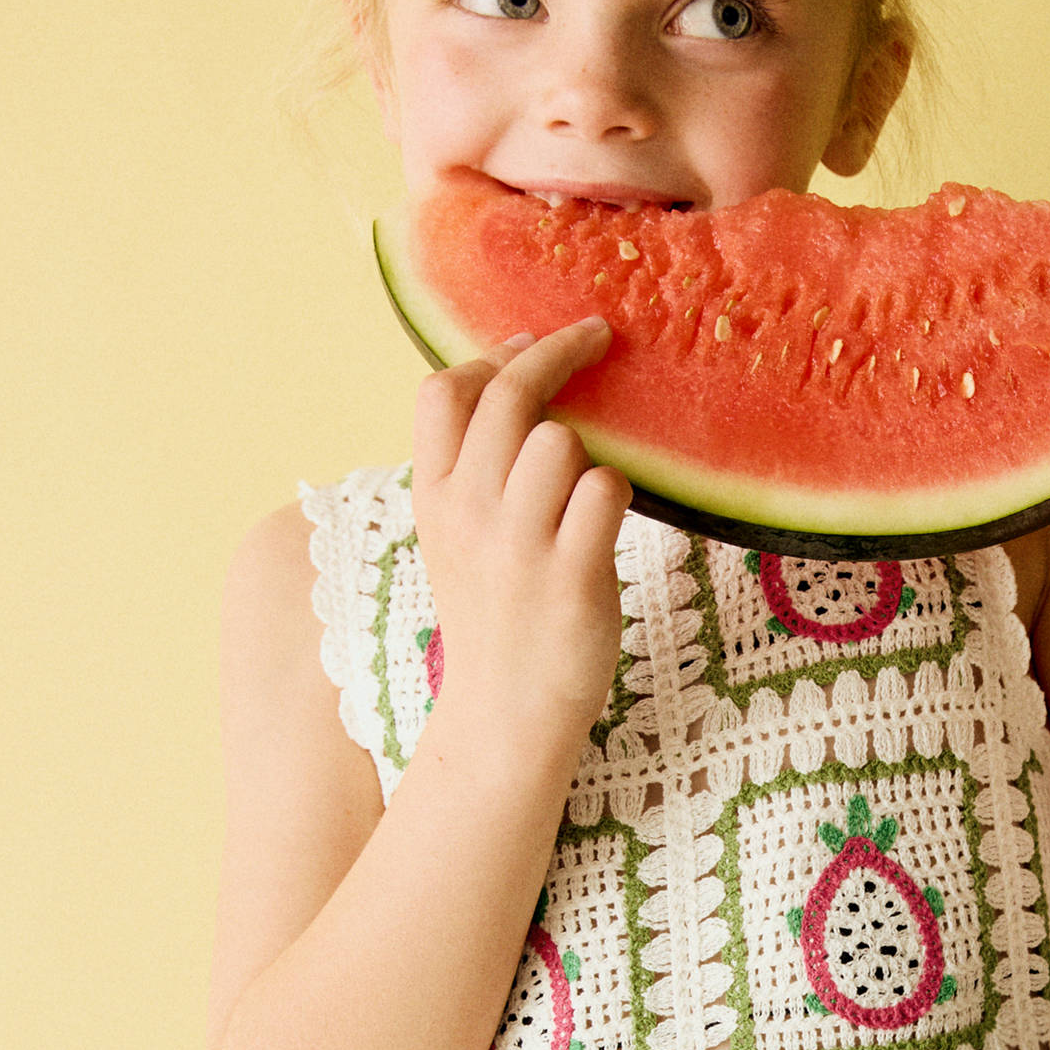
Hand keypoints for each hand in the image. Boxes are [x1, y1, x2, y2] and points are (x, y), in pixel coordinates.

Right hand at [410, 318, 630, 740]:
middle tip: (598, 336)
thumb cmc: (495, 616)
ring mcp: (518, 546)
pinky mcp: (571, 576)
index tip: (531, 340)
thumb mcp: (455, 537)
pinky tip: (606, 524)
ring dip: (585, 452)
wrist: (506, 713)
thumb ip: (471, 468)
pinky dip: (615, 495)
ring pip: (560, 440)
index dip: (493, 354)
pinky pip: (606, 490)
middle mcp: (469, 513)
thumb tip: (509, 379)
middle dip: (558, 352)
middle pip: (509, 397)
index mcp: (434, 497)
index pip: (444, 391)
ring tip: (584, 495)